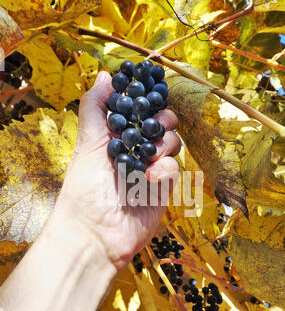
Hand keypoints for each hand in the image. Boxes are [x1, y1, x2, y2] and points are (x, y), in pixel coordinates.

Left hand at [55, 71, 180, 270]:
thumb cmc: (84, 188)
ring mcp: (149, 167)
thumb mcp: (87, 143)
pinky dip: (164, 169)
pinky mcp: (162, 187)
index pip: (135, 108)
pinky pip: (173, 167)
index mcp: (114, 136)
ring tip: (148, 156)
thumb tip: (106, 75)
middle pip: (159, 121)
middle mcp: (133, 149)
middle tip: (154, 123)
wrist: (96, 234)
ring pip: (170, 141)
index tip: (150, 87)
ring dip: (162, 143)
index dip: (144, 97)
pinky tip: (151, 179)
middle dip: (160, 118)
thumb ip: (96, 108)